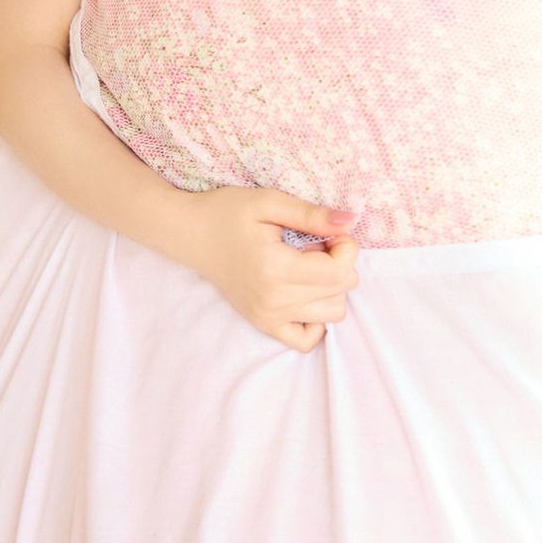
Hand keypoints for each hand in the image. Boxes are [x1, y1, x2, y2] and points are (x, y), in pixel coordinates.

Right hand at [179, 186, 360, 353]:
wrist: (190, 234)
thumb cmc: (227, 213)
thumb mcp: (269, 202)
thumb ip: (311, 214)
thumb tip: (351, 221)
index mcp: (276, 269)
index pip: (340, 273)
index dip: (346, 247)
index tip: (327, 233)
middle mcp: (274, 301)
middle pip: (341, 293)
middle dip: (338, 265)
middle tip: (313, 246)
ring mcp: (268, 317)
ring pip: (331, 315)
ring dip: (329, 289)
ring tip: (306, 266)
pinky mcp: (263, 324)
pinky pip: (306, 340)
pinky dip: (316, 318)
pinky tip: (304, 292)